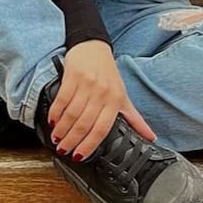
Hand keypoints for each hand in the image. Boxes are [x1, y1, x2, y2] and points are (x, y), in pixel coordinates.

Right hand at [48, 40, 156, 161]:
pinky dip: (56, 113)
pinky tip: (52, 121)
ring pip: (72, 114)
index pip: (102, 129)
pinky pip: (62, 99)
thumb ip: (134, 118)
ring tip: (56, 139)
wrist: (93, 46)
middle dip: (72, 140)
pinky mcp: (72, 76)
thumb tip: (150, 137)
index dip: (89, 145)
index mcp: (116, 100)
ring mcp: (87, 84)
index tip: (79, 156)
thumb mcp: (123, 95)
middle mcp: (102, 93)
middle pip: (85, 124)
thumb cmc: (108, 73)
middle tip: (64, 150)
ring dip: (62, 130)